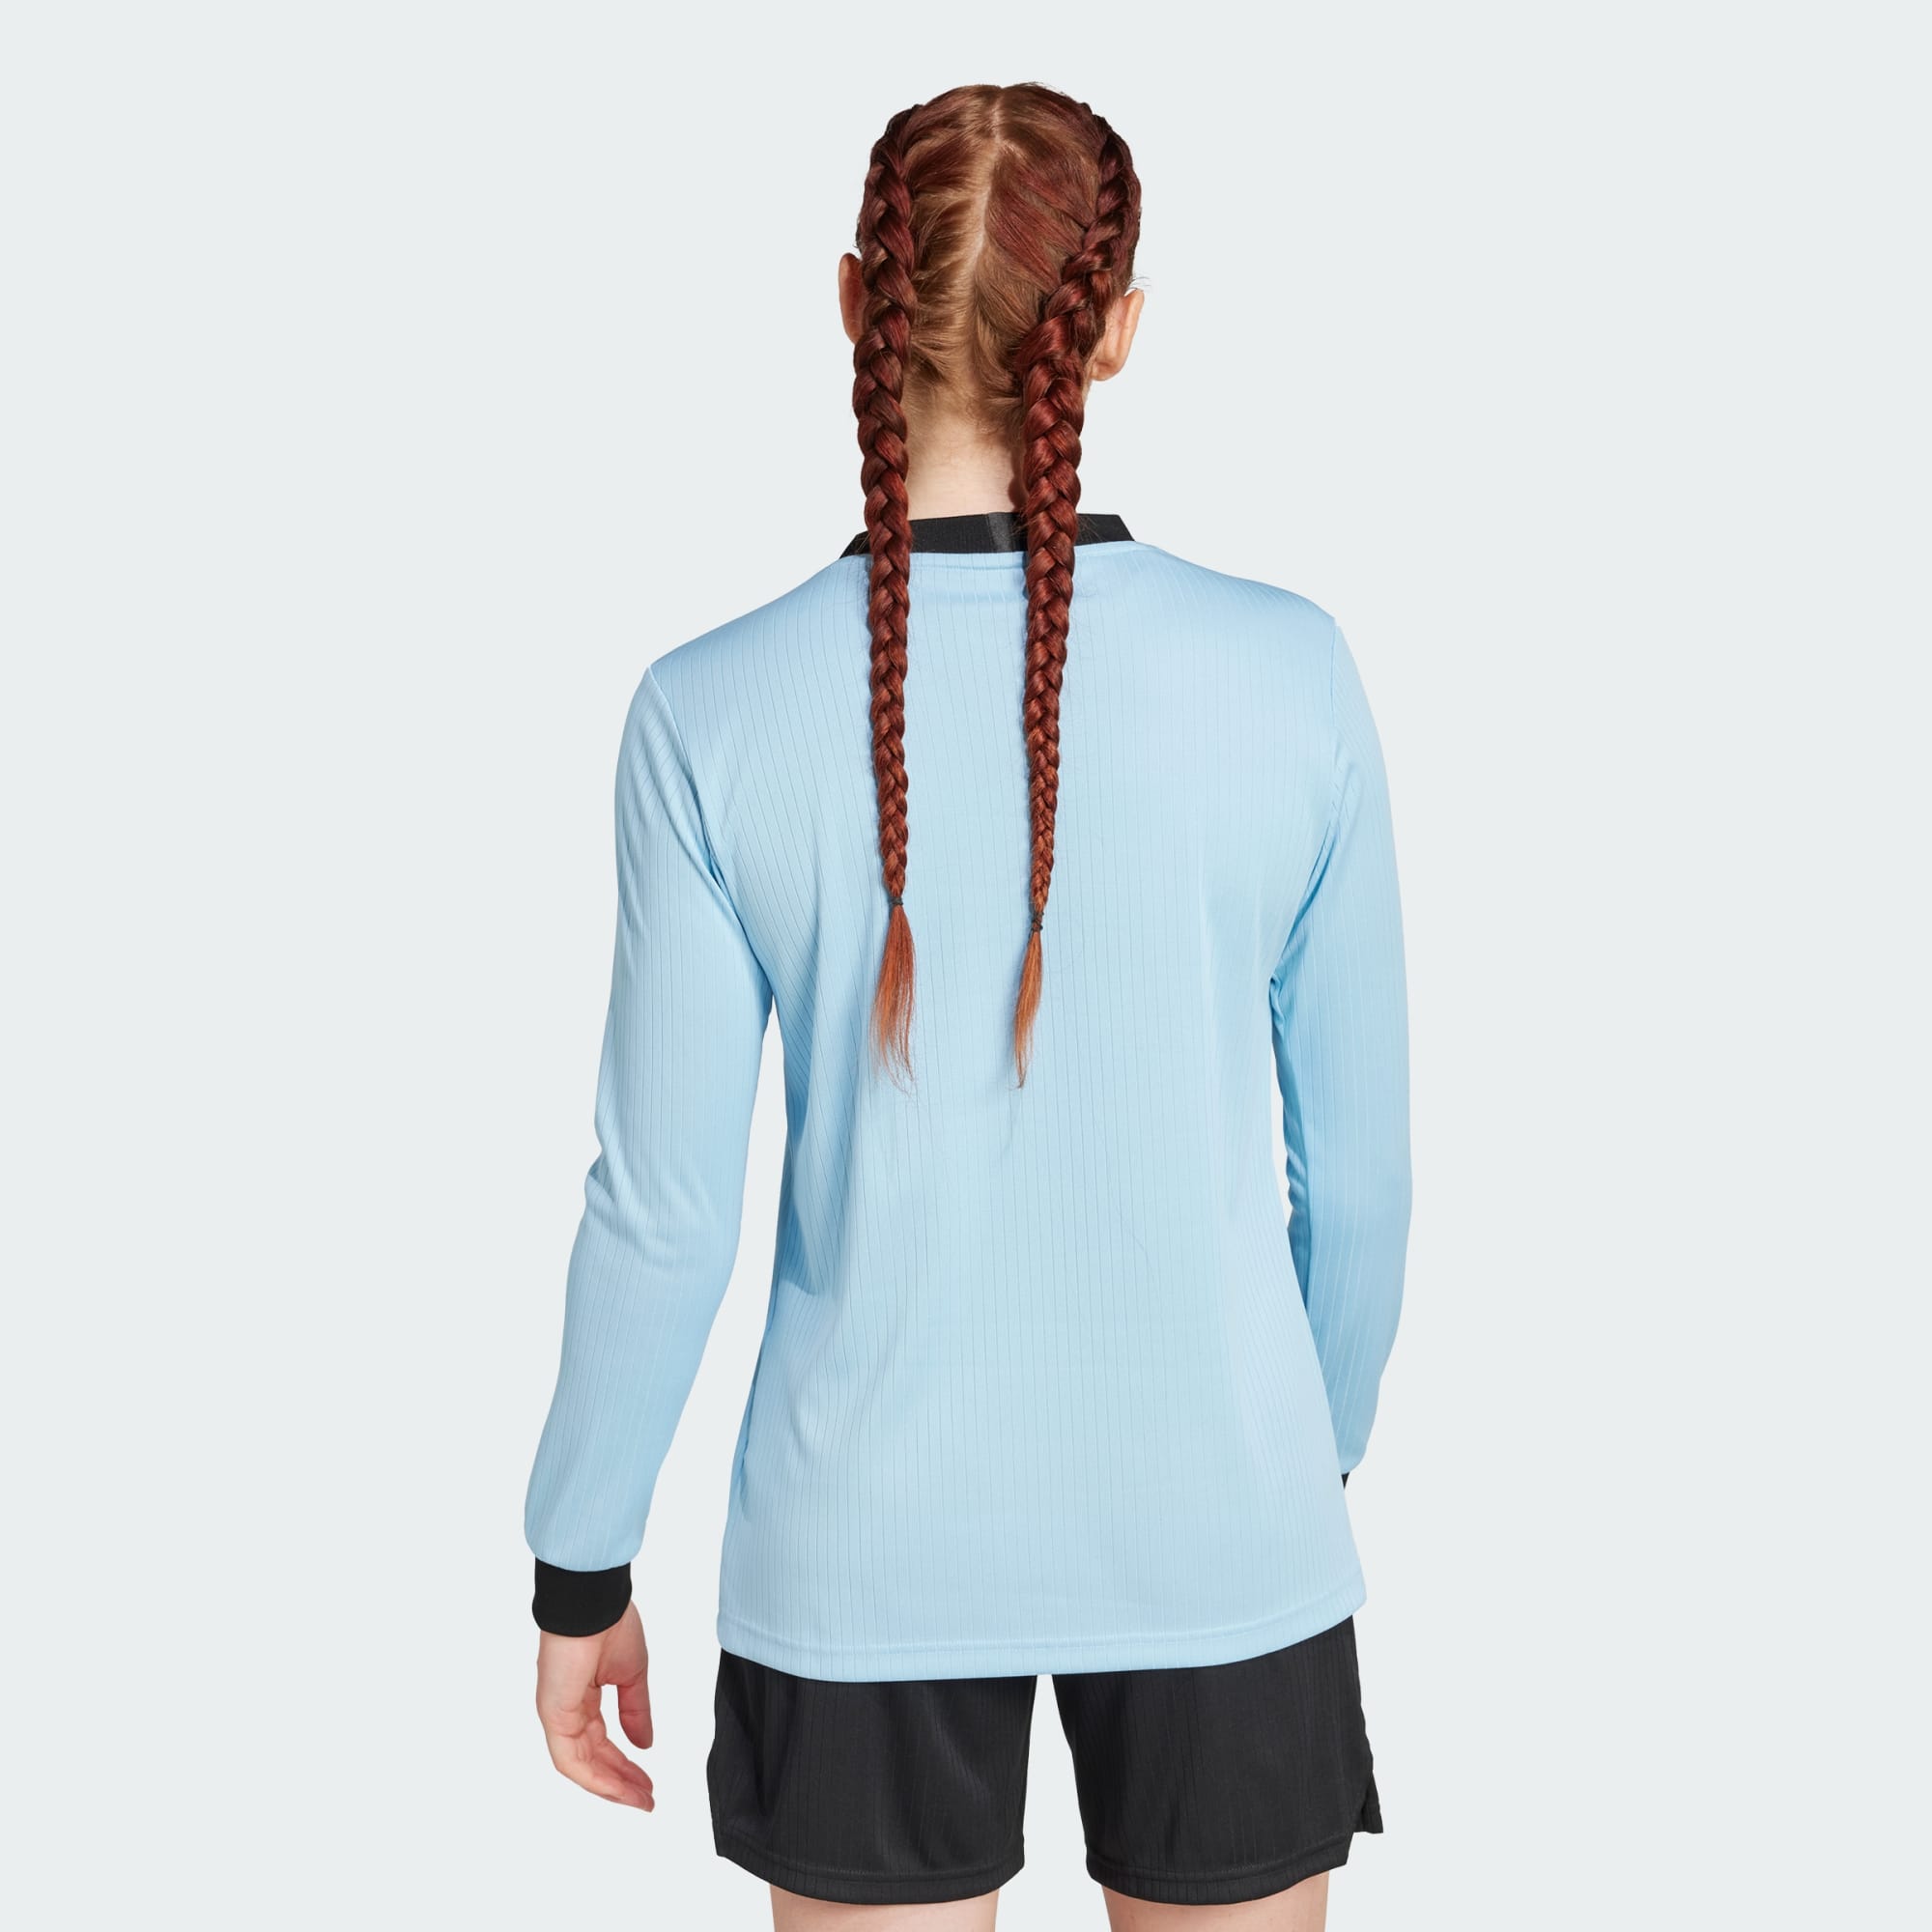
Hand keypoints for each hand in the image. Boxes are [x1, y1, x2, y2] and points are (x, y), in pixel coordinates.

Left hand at [535, 1602, 654, 1809]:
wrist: (594, 1601)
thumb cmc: (610, 1623)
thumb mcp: (633, 1674)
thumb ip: (636, 1711)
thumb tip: (645, 1744)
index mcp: (583, 1697)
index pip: (602, 1742)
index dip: (625, 1764)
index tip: (647, 1782)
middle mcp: (567, 1709)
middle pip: (592, 1759)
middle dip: (620, 1781)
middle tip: (645, 1799)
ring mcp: (557, 1714)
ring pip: (581, 1766)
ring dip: (611, 1786)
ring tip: (638, 1799)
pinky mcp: (553, 1716)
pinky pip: (571, 1759)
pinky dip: (595, 1778)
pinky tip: (619, 1788)